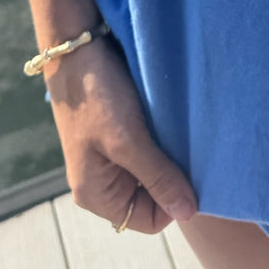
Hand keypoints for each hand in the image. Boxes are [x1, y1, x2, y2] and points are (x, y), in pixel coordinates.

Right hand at [44, 34, 198, 233]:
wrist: (76, 48)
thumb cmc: (97, 97)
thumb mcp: (128, 141)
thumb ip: (158, 177)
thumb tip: (189, 213)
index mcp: (96, 195)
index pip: (150, 220)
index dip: (174, 201)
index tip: (192, 171)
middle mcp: (102, 182)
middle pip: (152, 197)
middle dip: (172, 176)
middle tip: (190, 150)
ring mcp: (109, 157)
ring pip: (153, 171)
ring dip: (170, 156)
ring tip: (182, 134)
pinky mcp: (118, 133)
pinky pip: (149, 148)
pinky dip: (163, 139)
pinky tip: (173, 123)